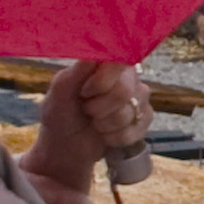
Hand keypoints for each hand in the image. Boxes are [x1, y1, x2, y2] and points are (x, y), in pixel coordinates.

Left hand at [27, 60, 147, 203]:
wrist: (66, 146)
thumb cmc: (60, 114)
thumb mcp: (59, 92)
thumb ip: (75, 73)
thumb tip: (93, 56)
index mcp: (105, 63)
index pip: (118, 61)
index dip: (102, 82)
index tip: (85, 92)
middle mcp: (126, 75)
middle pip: (124, 91)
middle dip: (99, 109)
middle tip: (87, 111)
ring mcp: (137, 96)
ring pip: (130, 112)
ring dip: (106, 125)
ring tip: (95, 123)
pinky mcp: (144, 118)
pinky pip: (137, 129)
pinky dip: (116, 138)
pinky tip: (106, 135)